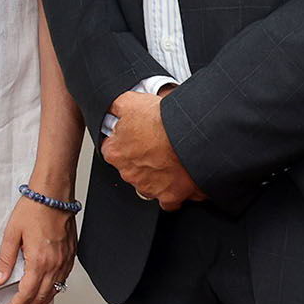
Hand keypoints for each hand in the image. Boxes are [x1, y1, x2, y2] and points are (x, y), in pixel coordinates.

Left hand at [0, 193, 76, 303]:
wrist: (54, 195)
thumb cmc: (34, 209)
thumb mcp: (12, 234)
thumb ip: (5, 259)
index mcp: (40, 261)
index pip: (26, 294)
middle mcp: (55, 265)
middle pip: (41, 297)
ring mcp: (65, 262)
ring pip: (54, 292)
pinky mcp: (71, 256)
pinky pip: (63, 281)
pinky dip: (53, 292)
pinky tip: (46, 293)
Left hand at [106, 89, 204, 209]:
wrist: (193, 137)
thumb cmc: (164, 122)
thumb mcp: (131, 103)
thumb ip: (115, 108)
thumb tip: (111, 109)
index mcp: (116, 153)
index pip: (112, 149)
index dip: (124, 140)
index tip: (134, 136)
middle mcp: (129, 174)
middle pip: (130, 167)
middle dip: (141, 158)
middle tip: (156, 145)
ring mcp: (148, 187)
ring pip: (147, 183)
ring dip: (156, 174)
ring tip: (169, 159)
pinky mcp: (169, 196)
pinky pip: (168, 200)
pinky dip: (173, 191)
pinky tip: (178, 177)